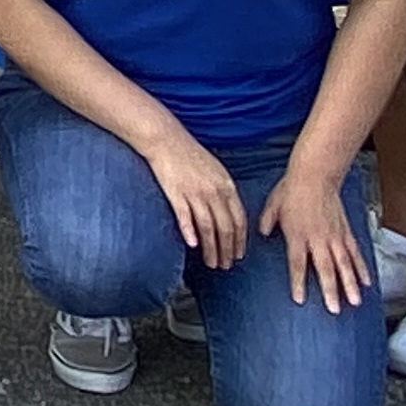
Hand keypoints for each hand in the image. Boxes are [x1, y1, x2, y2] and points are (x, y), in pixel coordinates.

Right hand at [143, 130, 250, 270]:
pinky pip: (186, 217)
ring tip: (211, 263)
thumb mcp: (216, 170)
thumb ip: (224, 192)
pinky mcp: (176, 193)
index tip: (238, 255)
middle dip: (227, 250)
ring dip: (211, 249)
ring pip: (208, 227)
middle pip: (226, 228)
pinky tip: (192, 245)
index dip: (240, 241)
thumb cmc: (189, 154)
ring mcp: (195, 193)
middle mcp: (214, 191)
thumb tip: (229, 214)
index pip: (239, 220)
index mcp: (227, 186)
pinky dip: (190, 232)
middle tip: (226, 266)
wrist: (166, 139)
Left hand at [260, 164, 367, 311]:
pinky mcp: (345, 231)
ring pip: (344, 264)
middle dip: (330, 290)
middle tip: (334, 310)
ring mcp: (334, 236)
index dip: (298, 282)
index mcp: (297, 235)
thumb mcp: (272, 206)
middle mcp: (317, 239)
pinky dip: (361, 268)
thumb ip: (267, 222)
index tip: (300, 299)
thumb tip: (262, 234)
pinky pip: (355, 253)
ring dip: (350, 284)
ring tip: (355, 302)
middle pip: (324, 269)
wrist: (314, 175)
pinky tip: (366, 282)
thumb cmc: (291, 190)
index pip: (297, 264)